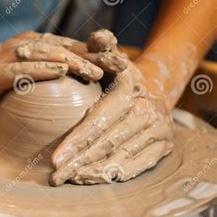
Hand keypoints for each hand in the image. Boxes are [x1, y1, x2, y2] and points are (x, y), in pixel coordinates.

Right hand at [0, 31, 126, 134]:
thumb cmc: (6, 98)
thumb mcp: (34, 85)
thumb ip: (56, 75)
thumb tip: (92, 76)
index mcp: (30, 46)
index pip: (65, 45)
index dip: (90, 51)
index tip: (115, 62)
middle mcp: (17, 47)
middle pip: (56, 46)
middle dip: (84, 55)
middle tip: (107, 68)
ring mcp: (2, 60)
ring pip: (39, 54)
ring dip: (67, 60)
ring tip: (89, 70)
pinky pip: (18, 71)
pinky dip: (39, 70)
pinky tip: (59, 72)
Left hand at [49, 36, 174, 185]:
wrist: (155, 92)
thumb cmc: (120, 78)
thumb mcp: (113, 58)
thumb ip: (102, 48)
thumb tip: (97, 36)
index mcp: (131, 90)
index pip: (99, 121)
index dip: (76, 141)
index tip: (54, 159)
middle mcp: (148, 113)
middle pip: (106, 144)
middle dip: (78, 162)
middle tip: (54, 177)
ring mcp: (158, 133)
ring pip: (120, 159)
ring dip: (91, 173)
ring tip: (66, 180)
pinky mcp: (163, 149)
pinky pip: (135, 168)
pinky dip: (111, 176)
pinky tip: (88, 180)